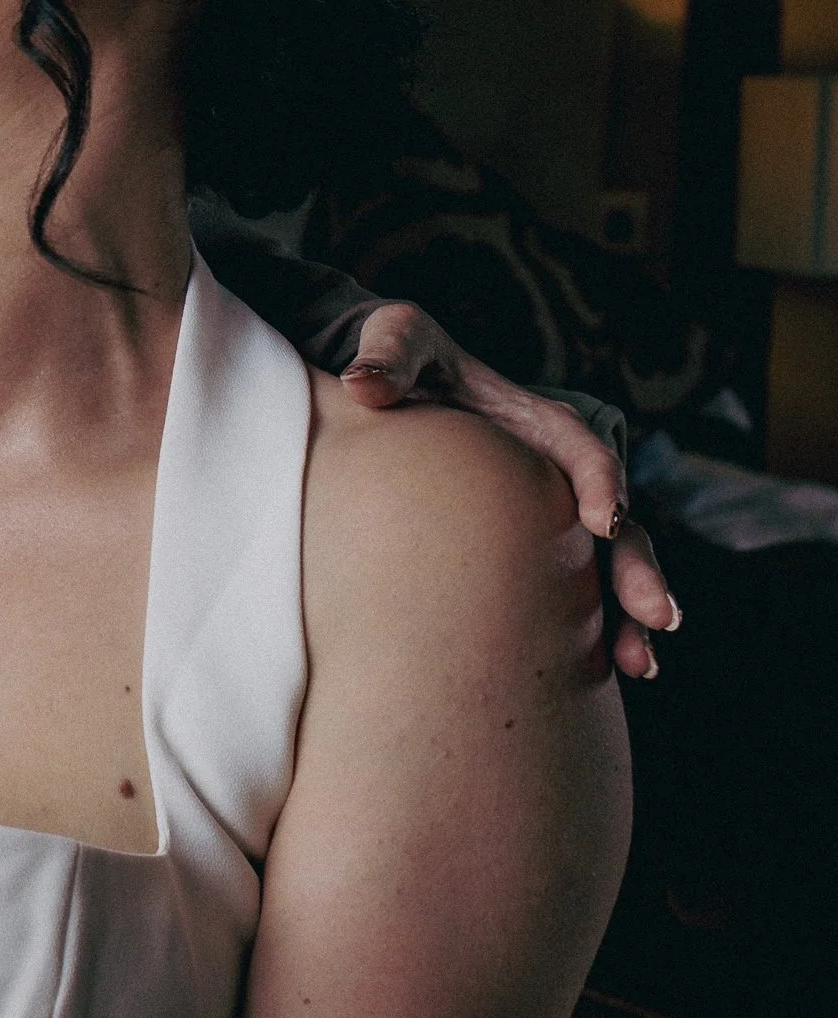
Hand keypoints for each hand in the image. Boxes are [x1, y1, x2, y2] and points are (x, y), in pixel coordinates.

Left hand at [339, 301, 677, 681]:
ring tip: (642, 665)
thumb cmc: (395, 360)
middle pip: (614, 524)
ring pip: (602, 571)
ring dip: (626, 617)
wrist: (383, 396)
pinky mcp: (530, 556)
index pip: (580, 449)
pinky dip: (591, 634)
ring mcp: (548, 521)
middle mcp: (557, 475)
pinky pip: (569, 598)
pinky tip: (602, 678)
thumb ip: (388, 355)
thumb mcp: (394, 339)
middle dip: (636, 569)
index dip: (599, 482)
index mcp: (536, 423)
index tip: (604, 522)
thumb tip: (365, 386)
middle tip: (653, 616)